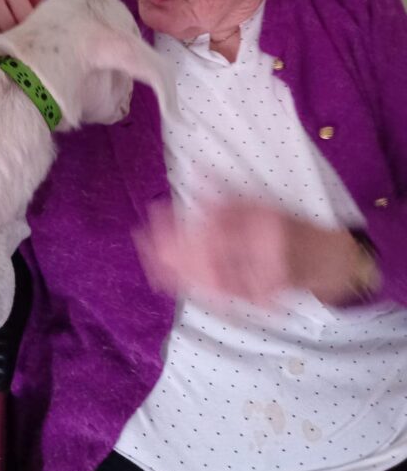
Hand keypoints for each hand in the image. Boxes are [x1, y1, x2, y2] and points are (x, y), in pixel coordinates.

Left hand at [137, 201, 375, 307]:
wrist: (327, 260)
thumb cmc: (288, 226)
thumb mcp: (261, 200)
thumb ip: (227, 192)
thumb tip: (196, 171)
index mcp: (264, 219)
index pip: (213, 221)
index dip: (180, 220)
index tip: (154, 211)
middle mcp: (265, 249)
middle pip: (208, 253)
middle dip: (171, 248)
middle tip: (144, 238)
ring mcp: (265, 279)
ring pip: (210, 278)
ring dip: (176, 269)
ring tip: (151, 256)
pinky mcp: (263, 299)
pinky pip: (221, 297)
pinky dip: (194, 286)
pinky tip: (170, 277)